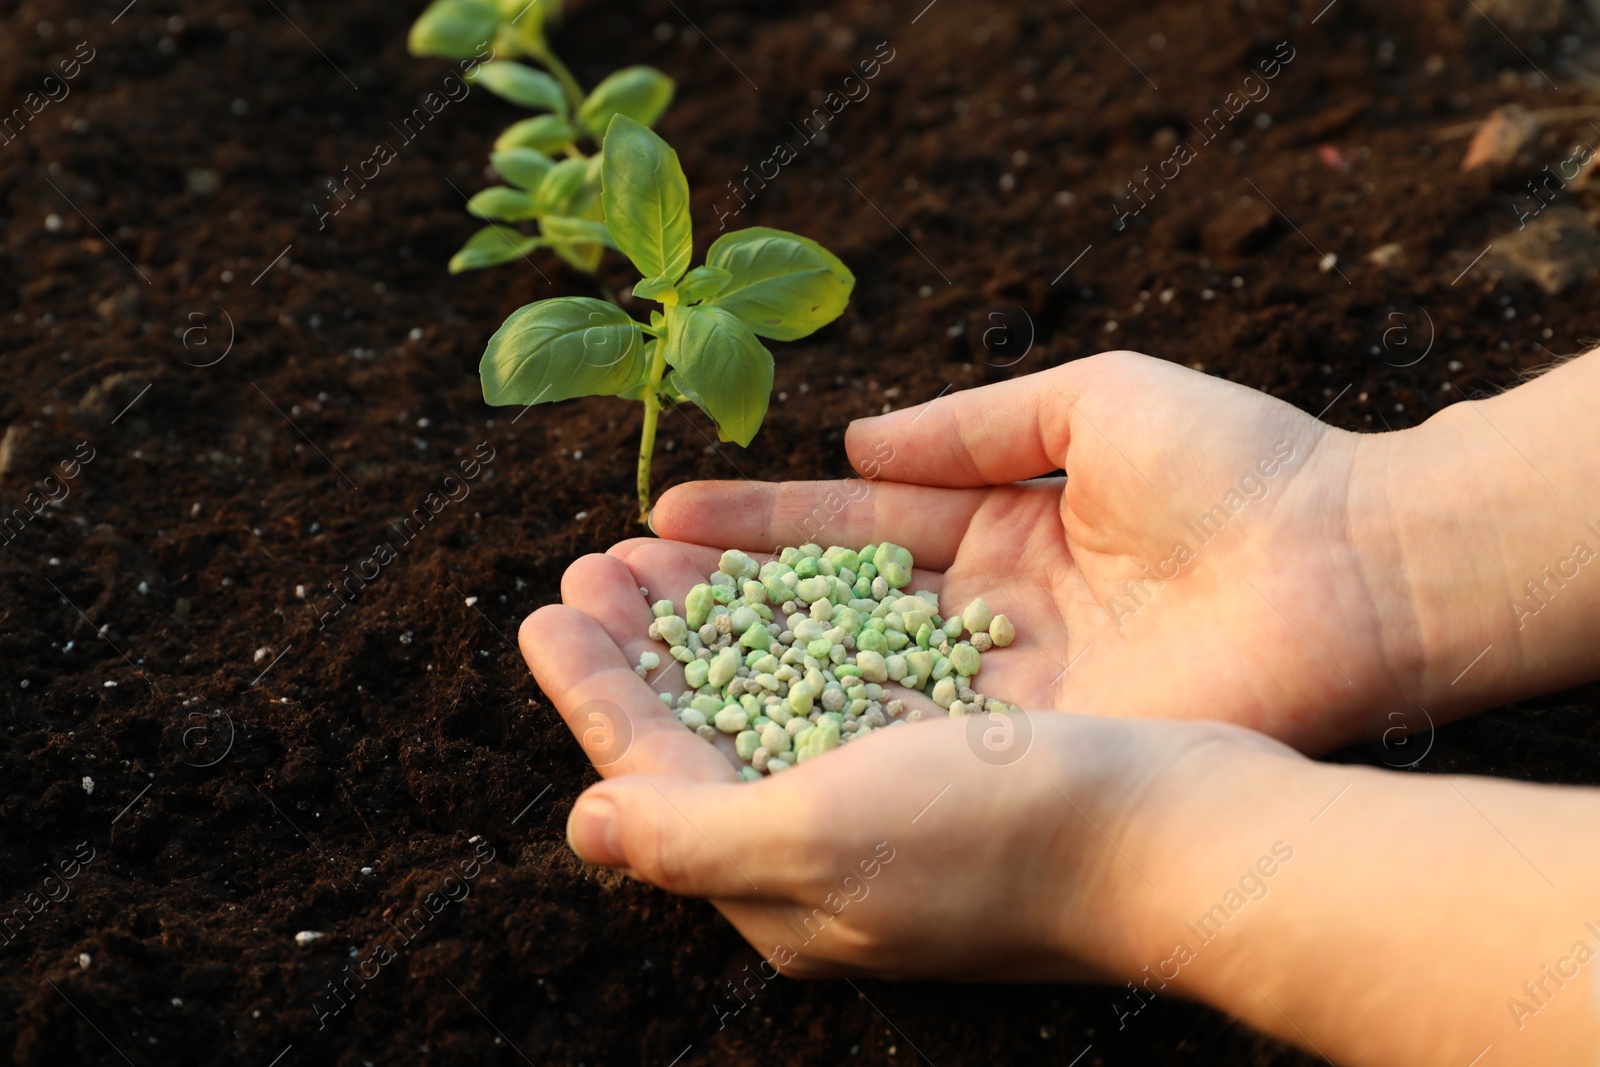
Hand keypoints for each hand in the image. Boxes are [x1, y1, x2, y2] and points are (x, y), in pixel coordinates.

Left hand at [519, 571, 1290, 981]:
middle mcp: (828, 852)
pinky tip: (784, 578)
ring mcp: (893, 806)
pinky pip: (845, 681)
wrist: (1190, 841)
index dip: (596, 691)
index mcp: (782, 885)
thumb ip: (692, 836)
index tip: (547, 609)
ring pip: (769, 698)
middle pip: (703, 733)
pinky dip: (799, 625)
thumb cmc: (1006, 842)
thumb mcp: (826, 840)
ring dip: (711, 624)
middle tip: (593, 564)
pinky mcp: (952, 760)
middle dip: (644, 648)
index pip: (653, 777)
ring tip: (662, 551)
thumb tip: (583, 825)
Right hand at [644, 350, 1425, 752]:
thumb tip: (853, 440)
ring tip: (615, 650)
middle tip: (598, 592)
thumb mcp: (1091, 402)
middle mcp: (979, 624)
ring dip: (728, 670)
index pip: (843, 531)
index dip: (751, 527)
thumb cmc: (1240, 468)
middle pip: (820, 614)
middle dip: (709, 604)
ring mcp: (998, 697)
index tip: (657, 523)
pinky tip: (709, 724)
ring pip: (838, 684)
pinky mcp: (1026, 755)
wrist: (1351, 572)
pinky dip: (806, 732)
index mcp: (994, 531)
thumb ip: (968, 424)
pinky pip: (896, 741)